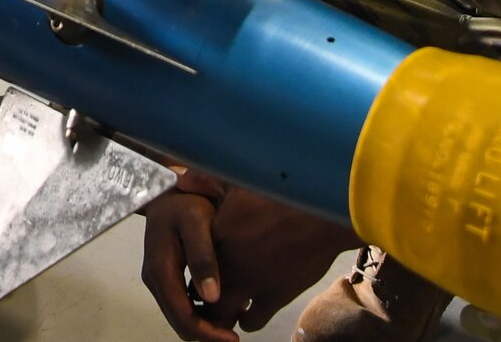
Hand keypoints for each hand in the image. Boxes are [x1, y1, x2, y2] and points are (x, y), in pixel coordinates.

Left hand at [142, 185, 351, 340]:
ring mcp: (250, 284)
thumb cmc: (279, 193)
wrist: (318, 215)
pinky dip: (247, 320)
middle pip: (201, 297)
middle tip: (207, 300)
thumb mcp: (238, 181)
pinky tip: (248, 313)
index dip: (191, 270)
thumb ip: (206, 181)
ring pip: (223, 315)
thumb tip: (181, 180)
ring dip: (222, 315)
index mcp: (215, 235)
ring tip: (225, 310)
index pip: (190, 262)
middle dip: (201, 302)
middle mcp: (228, 264)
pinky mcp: (273, 298)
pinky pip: (251, 321)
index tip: (193, 272)